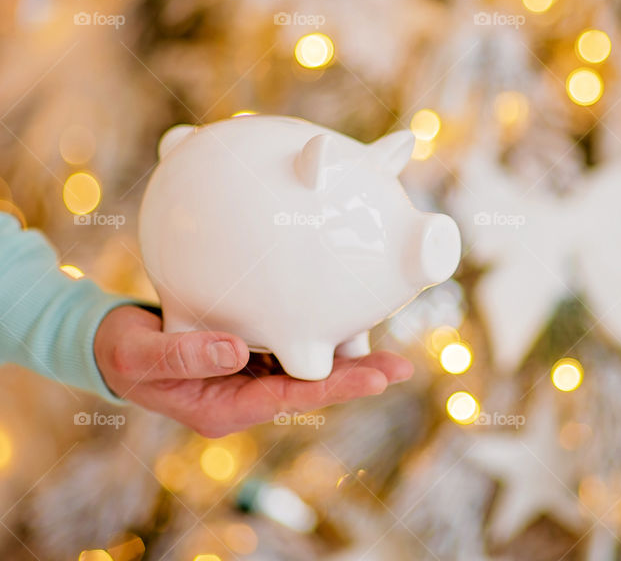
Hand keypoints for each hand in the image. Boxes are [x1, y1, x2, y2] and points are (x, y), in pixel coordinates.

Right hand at [93, 305, 412, 436]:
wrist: (111, 346)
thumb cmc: (124, 355)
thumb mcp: (142, 355)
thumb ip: (184, 353)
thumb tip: (235, 350)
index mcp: (225, 407)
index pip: (290, 398)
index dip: (334, 388)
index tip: (376, 380)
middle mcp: (246, 395)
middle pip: (310, 387)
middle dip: (355, 377)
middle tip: (400, 366)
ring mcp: (250, 375)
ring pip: (306, 368)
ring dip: (343, 358)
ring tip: (388, 349)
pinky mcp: (250, 352)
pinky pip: (291, 346)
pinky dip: (318, 336)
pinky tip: (345, 321)